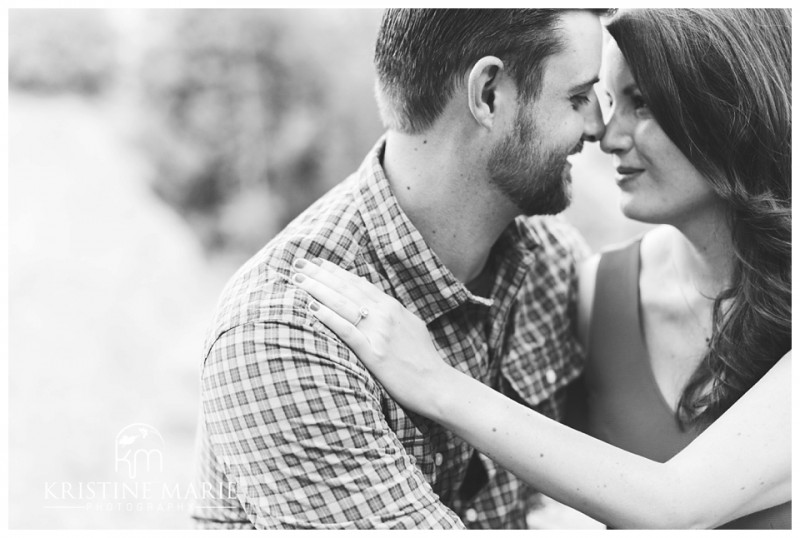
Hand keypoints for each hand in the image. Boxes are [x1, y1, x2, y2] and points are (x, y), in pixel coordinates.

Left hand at [291, 257, 451, 415]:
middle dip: (320, 274)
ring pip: (343, 304)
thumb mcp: (410, 326)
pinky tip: (312, 308)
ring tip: (298, 279)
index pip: (358, 282)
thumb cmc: (423, 359)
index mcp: (392, 306)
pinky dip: (329, 318)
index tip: (317, 262)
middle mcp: (385, 314)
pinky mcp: (374, 353)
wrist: (436, 384)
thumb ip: (391, 312)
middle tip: (299, 262)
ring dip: (318, 289)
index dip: (336, 271)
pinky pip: (347, 331)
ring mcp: (379, 332)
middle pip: (347, 288)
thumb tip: (374, 300)